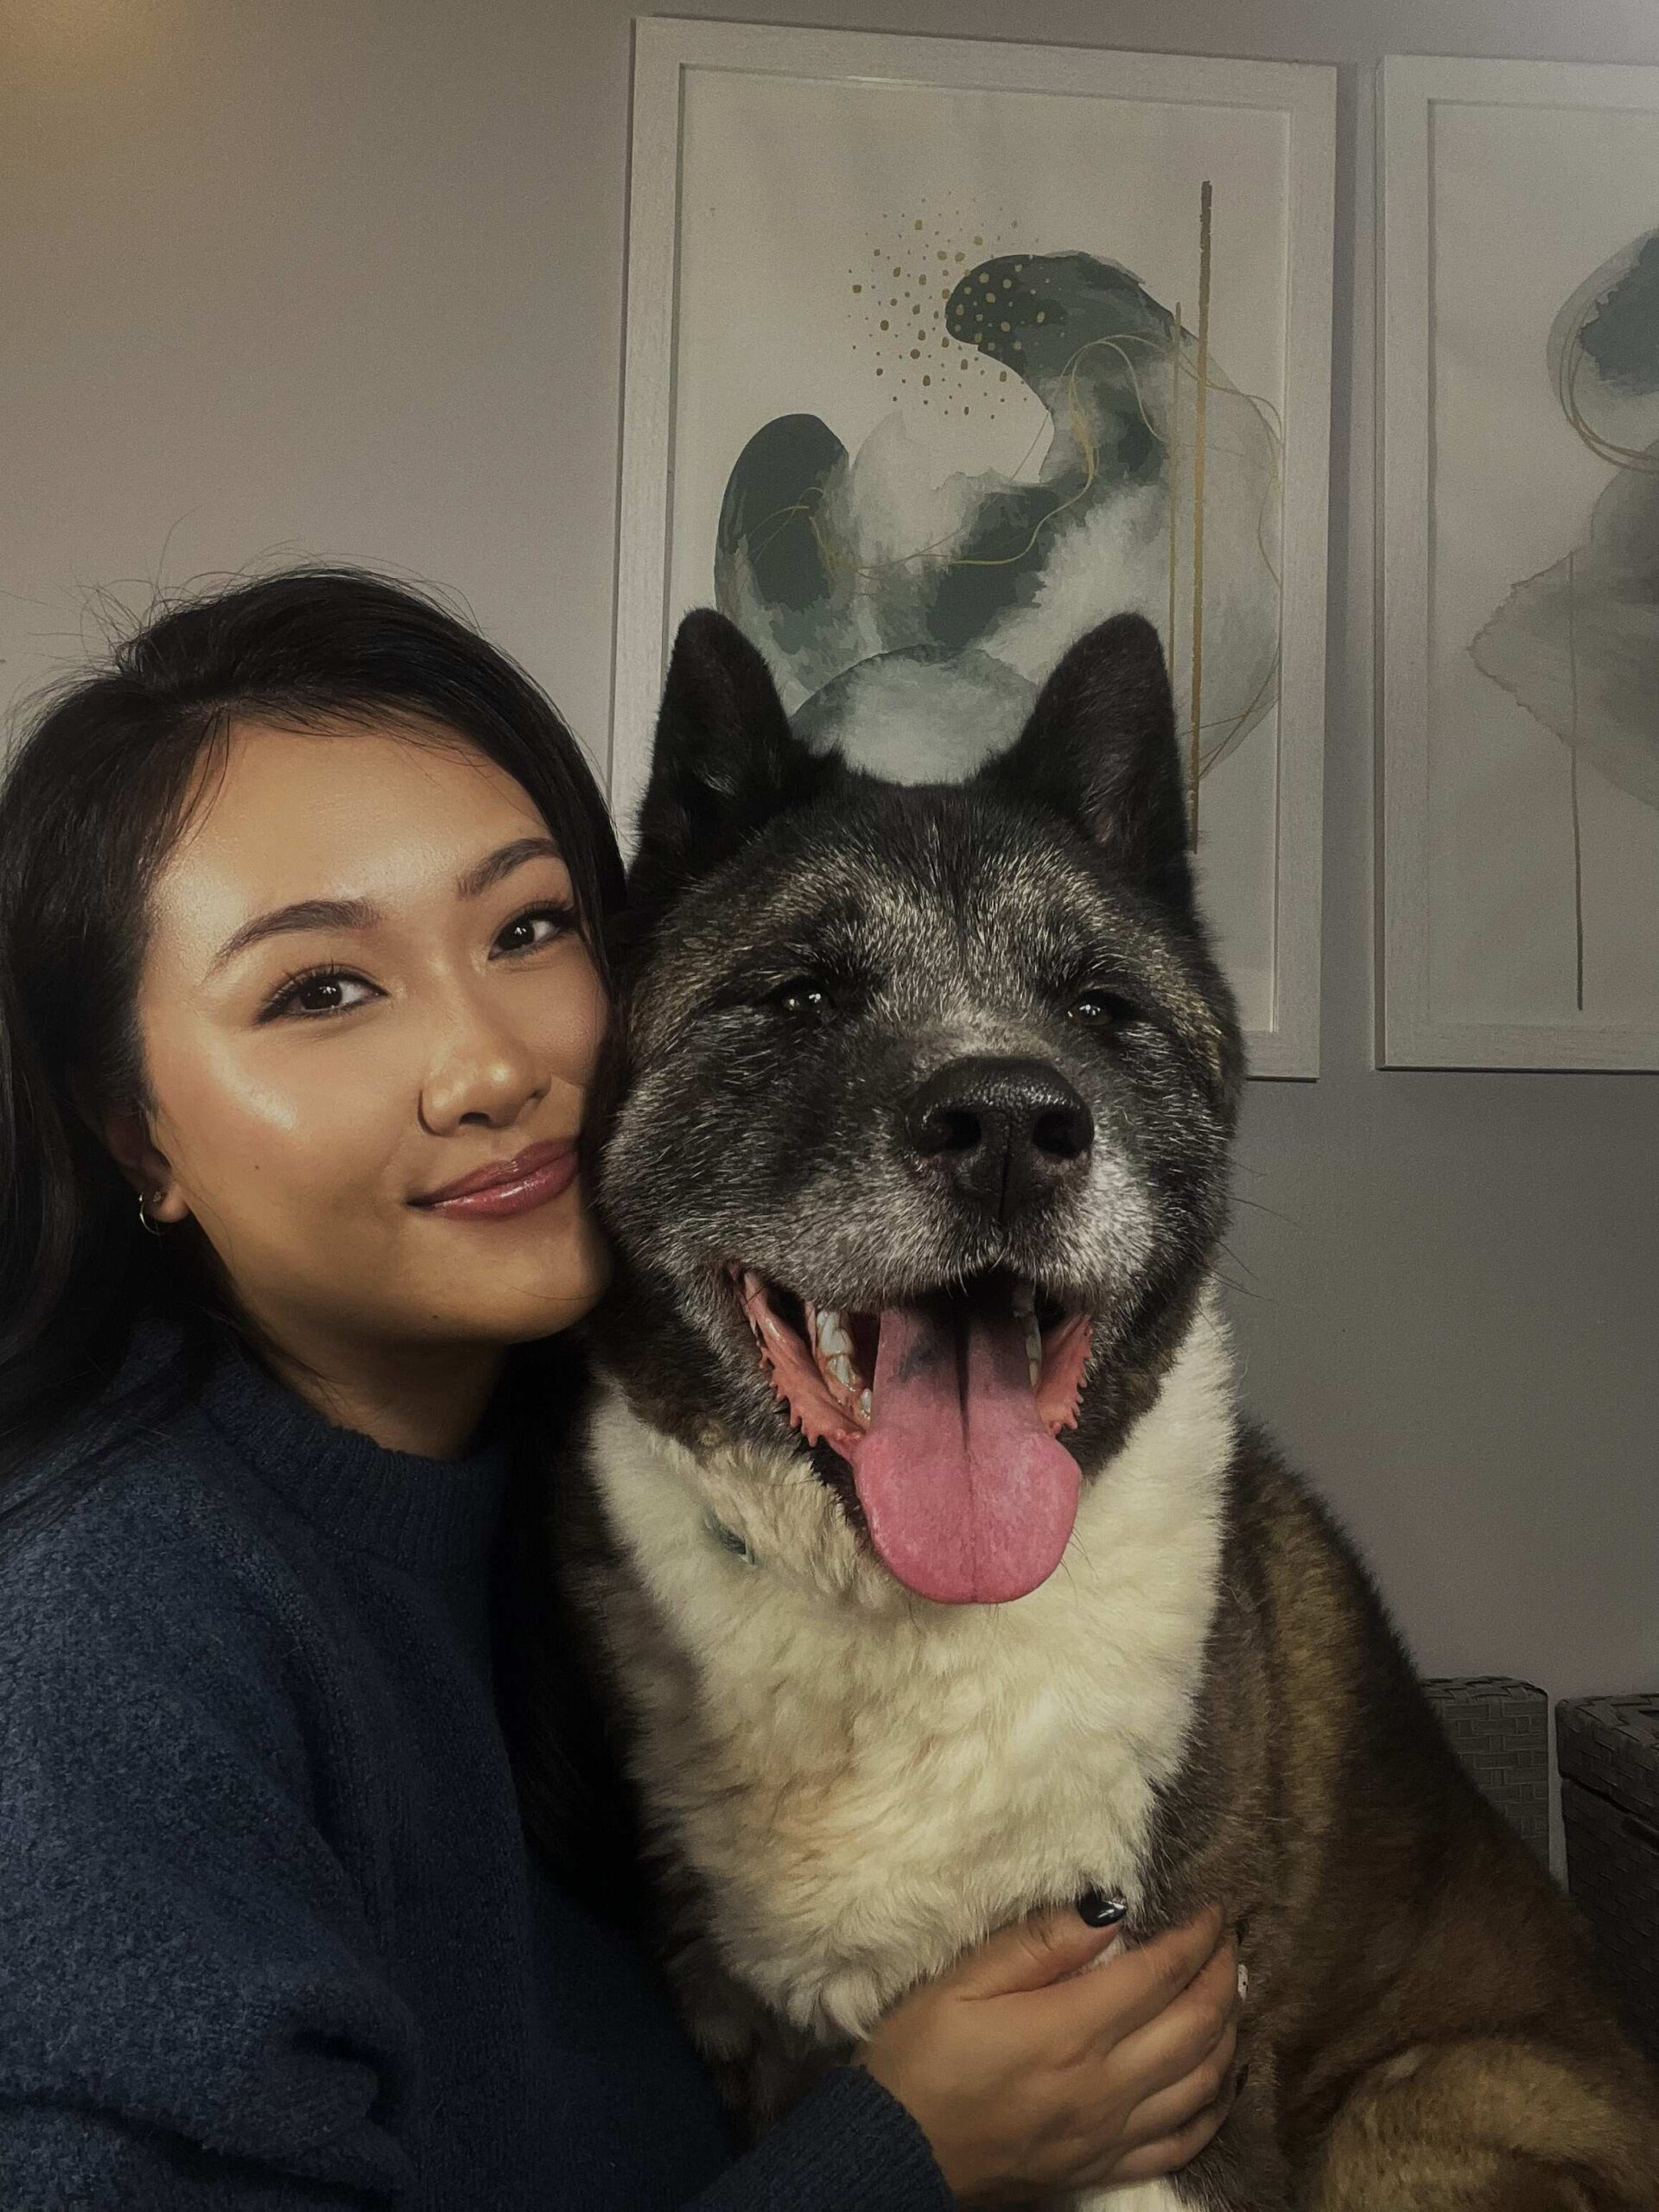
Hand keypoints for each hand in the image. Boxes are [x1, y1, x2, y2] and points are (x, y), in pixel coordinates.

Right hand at [851, 1900, 1241, 2205]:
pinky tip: (1218, 2081)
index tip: (1214, 1910)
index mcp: (1069, 2030)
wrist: (895, 2153)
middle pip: (1194, 2024)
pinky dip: (1213, 2107)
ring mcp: (1108, 2132)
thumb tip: (1107, 1910)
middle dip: (1223, 1976)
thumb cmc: (919, 2059)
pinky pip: (1181, 2142)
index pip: (1160, 1975)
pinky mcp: (1102, 2167)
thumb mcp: (960, 1983)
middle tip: (1230, 1941)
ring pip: (1200, 2082)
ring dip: (1227, 2034)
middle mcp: (1104, 2084)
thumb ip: (1037, 1945)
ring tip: (1230, 1997)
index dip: (1196, 1938)